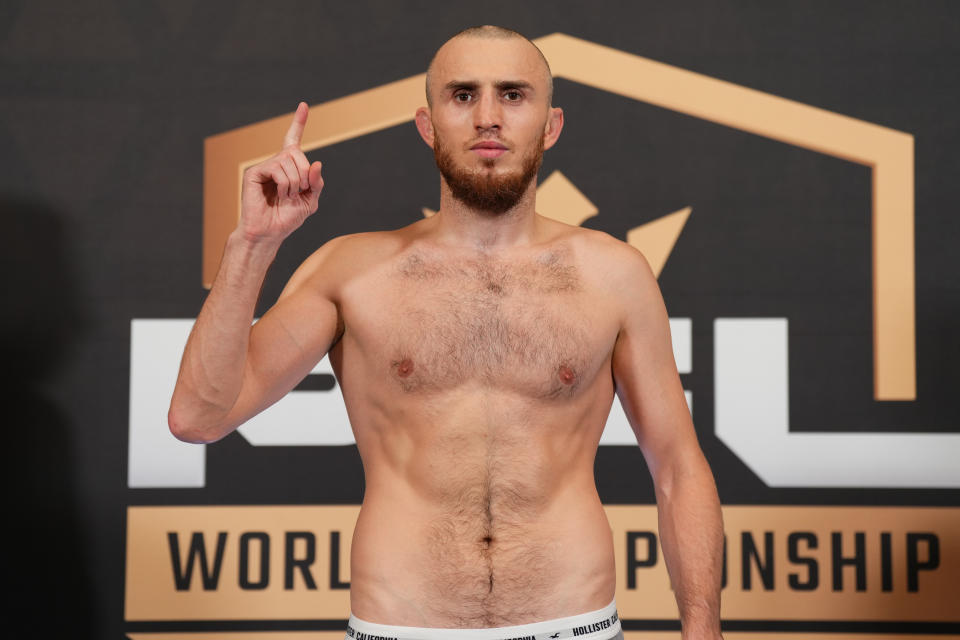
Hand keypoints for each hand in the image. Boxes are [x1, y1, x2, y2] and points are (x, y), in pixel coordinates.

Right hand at [238, 101, 323, 242]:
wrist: (269, 233)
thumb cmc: (287, 218)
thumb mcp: (311, 201)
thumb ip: (316, 182)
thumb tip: (317, 163)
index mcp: (289, 167)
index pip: (294, 140)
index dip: (299, 123)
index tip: (304, 105)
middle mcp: (276, 163)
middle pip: (298, 153)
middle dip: (304, 175)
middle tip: (297, 192)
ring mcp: (264, 166)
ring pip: (289, 161)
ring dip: (295, 183)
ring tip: (286, 197)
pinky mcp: (253, 172)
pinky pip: (277, 169)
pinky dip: (284, 185)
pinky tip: (278, 196)